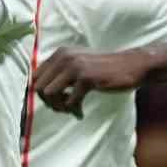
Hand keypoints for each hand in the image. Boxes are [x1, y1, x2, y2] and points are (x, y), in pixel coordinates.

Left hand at [34, 43, 166, 117]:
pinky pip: (69, 101)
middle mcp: (64, 57)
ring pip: (50, 94)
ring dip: (59, 107)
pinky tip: (80, 113)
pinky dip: (73, 110)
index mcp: (60, 53)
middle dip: (49, 102)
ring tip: (70, 110)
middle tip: (63, 108)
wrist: (132, 65)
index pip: (35, 76)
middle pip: (39, 86)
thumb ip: (61, 71)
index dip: (41, 92)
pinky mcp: (87, 78)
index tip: (55, 100)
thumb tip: (40, 90)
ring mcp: (75, 67)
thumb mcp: (79, 63)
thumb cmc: (104, 68)